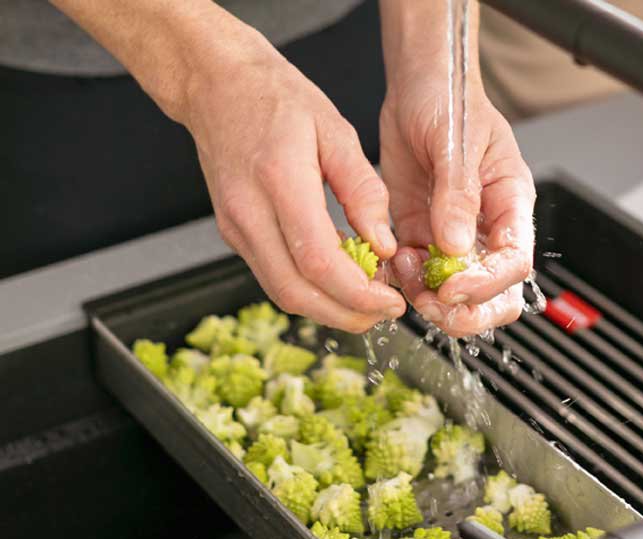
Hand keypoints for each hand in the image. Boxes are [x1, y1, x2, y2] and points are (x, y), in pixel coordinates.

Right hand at [185, 37, 405, 332]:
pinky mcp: (234, 235)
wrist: (216, 86)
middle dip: (347, 314)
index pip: (318, 262)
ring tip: (369, 301)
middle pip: (297, 293)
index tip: (392, 301)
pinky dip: (311, 291)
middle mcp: (248, 213)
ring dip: (329, 310)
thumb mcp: (336, 131)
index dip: (358, 293)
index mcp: (278, 181)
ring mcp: (235, 229)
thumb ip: (364, 190)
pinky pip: (274, 278)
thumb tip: (384, 245)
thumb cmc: (277, 99)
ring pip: (282, 294)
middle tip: (386, 311)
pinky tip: (340, 281)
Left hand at [379, 72, 534, 337]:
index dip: (486, 284)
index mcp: (510, 205)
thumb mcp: (456, 141)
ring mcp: (454, 237)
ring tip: (404, 270)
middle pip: (495, 295)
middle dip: (467, 311)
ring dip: (430, 298)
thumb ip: (457, 194)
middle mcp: (486, 228)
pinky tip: (393, 259)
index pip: (513, 263)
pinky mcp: (423, 236)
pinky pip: (420, 276)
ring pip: (456, 295)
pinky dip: (406, 280)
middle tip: (434, 305)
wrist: (416, 87)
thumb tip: (456, 244)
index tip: (452, 287)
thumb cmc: (450, 100)